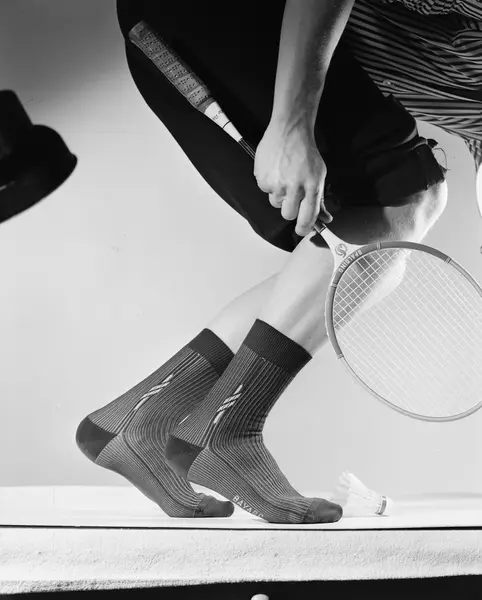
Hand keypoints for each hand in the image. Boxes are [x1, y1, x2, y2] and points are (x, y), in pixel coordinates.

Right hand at [254, 120, 332, 235]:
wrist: (289, 130)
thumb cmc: (305, 153)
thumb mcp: (318, 175)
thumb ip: (320, 200)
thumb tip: (325, 220)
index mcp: (312, 187)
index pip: (308, 217)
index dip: (303, 228)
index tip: (301, 230)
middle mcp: (295, 187)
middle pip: (288, 215)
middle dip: (289, 209)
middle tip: (291, 196)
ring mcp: (278, 183)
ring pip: (275, 202)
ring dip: (279, 194)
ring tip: (283, 176)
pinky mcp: (263, 178)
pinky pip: (265, 190)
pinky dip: (269, 183)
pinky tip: (275, 170)